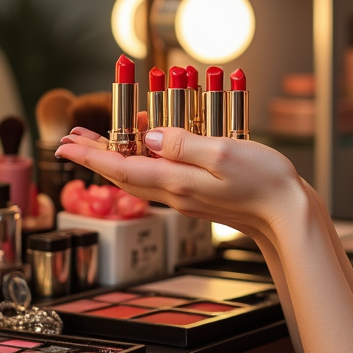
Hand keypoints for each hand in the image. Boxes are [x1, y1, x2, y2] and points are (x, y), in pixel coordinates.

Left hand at [55, 121, 306, 237]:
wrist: (288, 214)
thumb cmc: (265, 182)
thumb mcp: (224, 152)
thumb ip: (183, 144)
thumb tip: (148, 138)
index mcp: (177, 182)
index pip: (120, 168)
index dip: (89, 155)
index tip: (64, 144)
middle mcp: (176, 193)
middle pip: (123, 174)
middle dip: (94, 155)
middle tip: (71, 139)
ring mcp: (186, 197)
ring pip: (139, 176)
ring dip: (115, 157)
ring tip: (100, 139)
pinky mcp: (198, 196)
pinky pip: (159, 177)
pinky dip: (142, 160)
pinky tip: (148, 147)